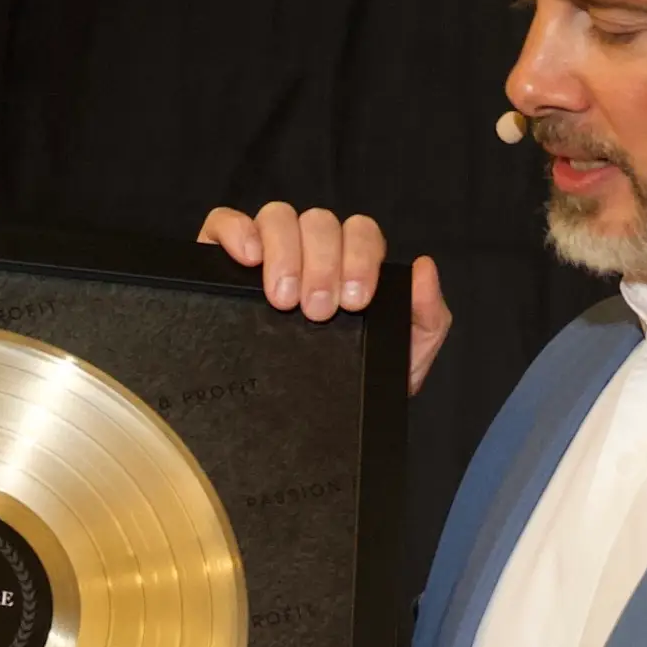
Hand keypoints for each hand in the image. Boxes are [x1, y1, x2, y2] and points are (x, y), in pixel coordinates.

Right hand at [195, 202, 452, 394]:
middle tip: (318, 310)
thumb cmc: (345, 387)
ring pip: (278, 217)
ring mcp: (265, 252)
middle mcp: (309, 251)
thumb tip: (423, 270)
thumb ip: (426, 319)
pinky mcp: (220, 259)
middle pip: (318, 221)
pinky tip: (249, 260)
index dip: (359, 257)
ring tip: (283, 300)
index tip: (355, 301)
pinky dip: (237, 231)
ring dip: (285, 253)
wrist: (300, 430)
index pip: (360, 232)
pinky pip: (224, 223)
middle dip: (322, 263)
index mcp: (350, 265)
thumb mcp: (400, 361)